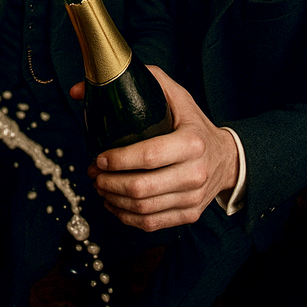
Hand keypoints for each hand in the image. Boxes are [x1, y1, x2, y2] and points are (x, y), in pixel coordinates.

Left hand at [85, 67, 239, 231]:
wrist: (227, 158)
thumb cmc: (192, 123)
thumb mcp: (174, 95)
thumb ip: (137, 82)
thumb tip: (80, 91)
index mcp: (192, 142)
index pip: (149, 156)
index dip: (118, 160)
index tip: (99, 157)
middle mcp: (196, 172)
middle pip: (142, 188)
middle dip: (109, 183)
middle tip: (94, 174)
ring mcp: (194, 197)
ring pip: (143, 209)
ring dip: (113, 200)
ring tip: (100, 186)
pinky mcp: (190, 214)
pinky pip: (152, 224)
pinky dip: (126, 217)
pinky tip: (113, 203)